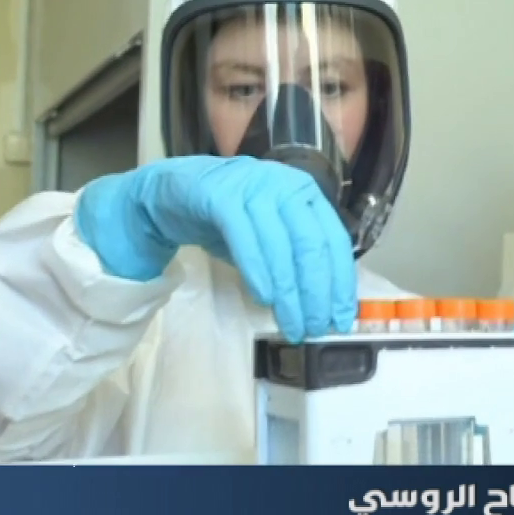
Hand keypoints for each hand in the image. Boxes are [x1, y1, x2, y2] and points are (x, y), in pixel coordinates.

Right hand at [75, 155, 357, 341]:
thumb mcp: (270, 239)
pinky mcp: (222, 195)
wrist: (173, 194)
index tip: (340, 319)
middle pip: (312, 245)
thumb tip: (320, 307)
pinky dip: (258, 270)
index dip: (339, 283)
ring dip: (288, 292)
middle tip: (313, 328)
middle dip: (315, 293)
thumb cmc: (230, 221)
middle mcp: (286, 186)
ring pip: (282, 245)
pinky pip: (245, 237)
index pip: (334, 241)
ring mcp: (255, 187)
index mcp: (305, 195)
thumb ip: (294, 264)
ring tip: (290, 324)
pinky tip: (264, 299)